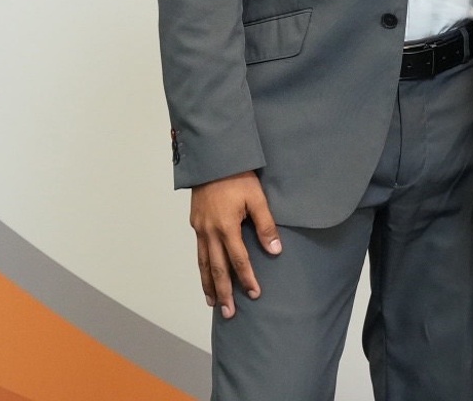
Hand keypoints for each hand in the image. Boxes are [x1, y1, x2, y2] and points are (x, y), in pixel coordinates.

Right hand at [189, 171, 279, 317]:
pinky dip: (202, 268)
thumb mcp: (257, 198)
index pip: (238, 259)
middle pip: (216, 269)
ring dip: (209, 285)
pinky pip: (198, 252)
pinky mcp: (196, 223)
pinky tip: (206, 276)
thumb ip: (266, 224)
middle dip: (224, 292)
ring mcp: (200, 229)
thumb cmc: (238, 176)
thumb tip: (275, 250)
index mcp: (226, 227)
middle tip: (228, 313)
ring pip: (203, 263)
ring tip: (214, 302)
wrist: (213, 159)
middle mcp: (210, 232)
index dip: (247, 278)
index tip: (254, 294)